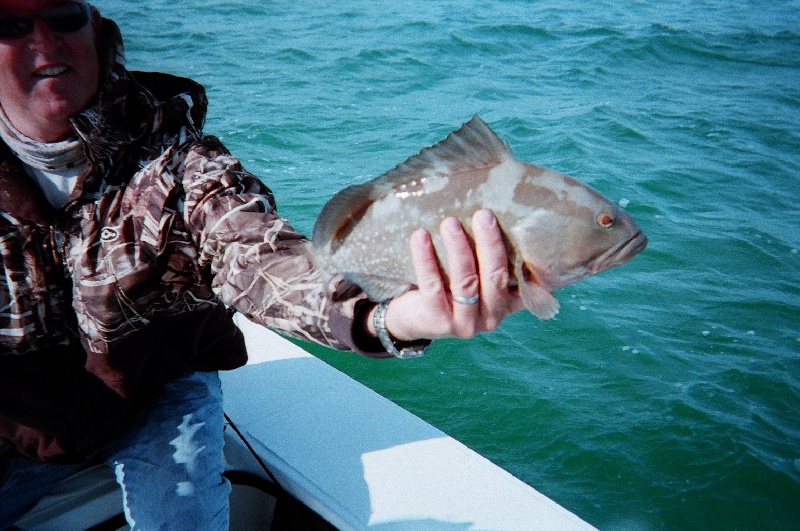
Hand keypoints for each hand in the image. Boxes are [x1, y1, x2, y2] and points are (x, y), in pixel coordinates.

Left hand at [374, 209, 524, 341]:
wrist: (412, 316)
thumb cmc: (451, 284)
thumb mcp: (477, 272)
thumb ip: (491, 254)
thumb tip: (501, 209)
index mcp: (508, 303)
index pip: (531, 284)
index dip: (538, 265)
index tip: (537, 233)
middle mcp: (492, 317)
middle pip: (496, 277)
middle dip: (490, 244)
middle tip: (483, 215)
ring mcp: (466, 323)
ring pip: (466, 282)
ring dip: (458, 249)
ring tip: (449, 223)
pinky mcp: (437, 321)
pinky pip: (432, 285)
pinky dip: (426, 259)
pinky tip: (420, 236)